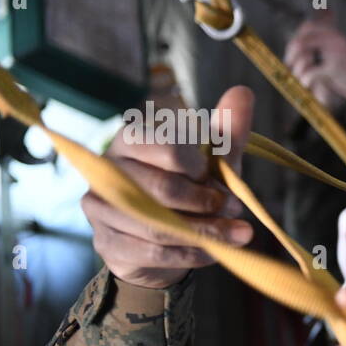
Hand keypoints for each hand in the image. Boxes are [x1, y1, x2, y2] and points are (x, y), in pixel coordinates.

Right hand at [82, 86, 253, 288]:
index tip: (217, 178)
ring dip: (207, 232)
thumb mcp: (212, 162)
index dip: (198, 167)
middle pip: (163, 189)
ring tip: (240, 234)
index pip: (165, 147)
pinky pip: (155, 253)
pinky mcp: (107, 244)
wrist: (161, 241)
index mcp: (131, 140)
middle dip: (207, 203)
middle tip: (235, 209)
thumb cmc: (188, 190)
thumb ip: (226, 131)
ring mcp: (101, 209)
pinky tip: (215, 252)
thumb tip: (243, 92)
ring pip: (160, 226)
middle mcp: (108, 171)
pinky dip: (192, 253)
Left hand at [283, 14, 345, 107]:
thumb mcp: (344, 56)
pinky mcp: (334, 68)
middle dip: (291, 54)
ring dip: (297, 67)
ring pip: (302, 52)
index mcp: (337, 35)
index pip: (308, 27)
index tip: (291, 53)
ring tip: (299, 78)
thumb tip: (305, 55)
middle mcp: (334, 39)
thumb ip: (326, 51)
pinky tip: (306, 85)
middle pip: (301, 39)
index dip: (296, 39)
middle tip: (289, 67)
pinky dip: (305, 80)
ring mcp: (334, 52)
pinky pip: (310, 72)